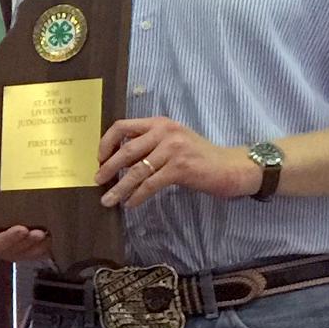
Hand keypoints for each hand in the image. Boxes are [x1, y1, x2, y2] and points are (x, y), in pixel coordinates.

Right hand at [0, 164, 51, 262]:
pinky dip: (45, 247)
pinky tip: (53, 238)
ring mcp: (15, 250)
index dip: (7, 238)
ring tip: (45, 234)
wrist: (8, 211)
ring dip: (36, 245)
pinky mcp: (28, 251)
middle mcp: (0, 246)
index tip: (21, 228)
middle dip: (25, 242)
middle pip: (12, 250)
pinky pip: (38, 253)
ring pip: (26, 252)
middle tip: (37, 232)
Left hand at [96, 117, 259, 208]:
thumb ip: (147, 146)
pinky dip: (137, 196)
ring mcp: (174, 149)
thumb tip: (115, 161)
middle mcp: (165, 132)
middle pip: (126, 150)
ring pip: (137, 171)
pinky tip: (130, 204)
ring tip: (107, 200)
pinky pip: (151, 184)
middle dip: (108, 168)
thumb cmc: (197, 156)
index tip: (99, 159)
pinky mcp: (180, 167)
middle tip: (98, 181)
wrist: (230, 166)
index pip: (122, 126)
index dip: (106, 142)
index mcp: (159, 123)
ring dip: (119, 187)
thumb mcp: (171, 142)